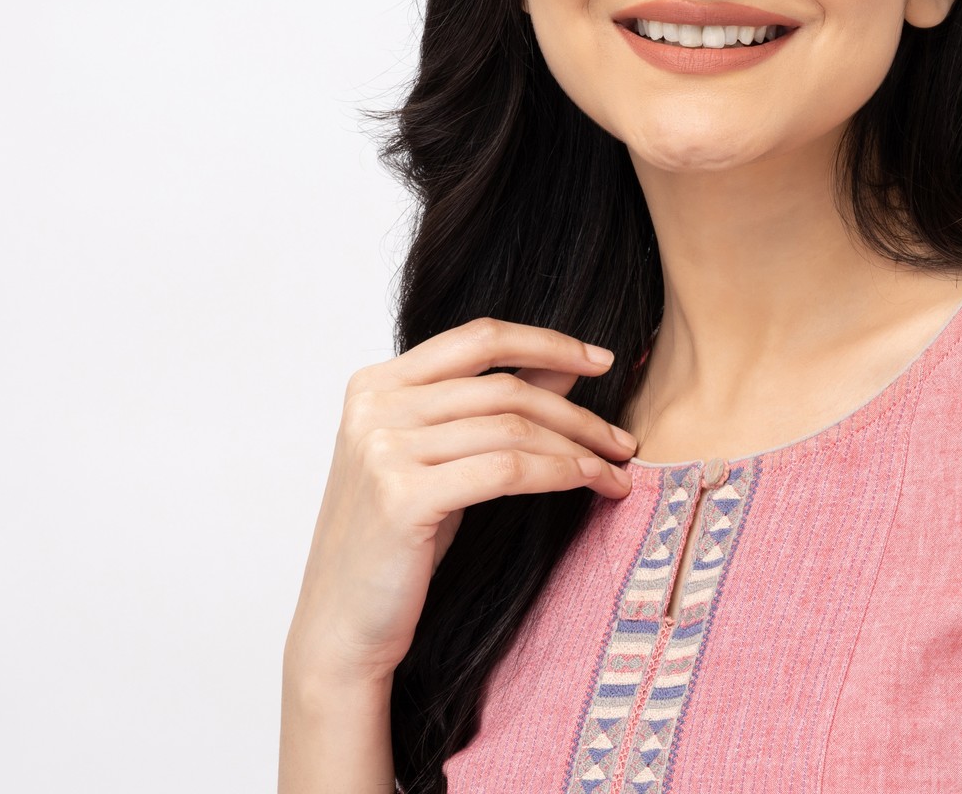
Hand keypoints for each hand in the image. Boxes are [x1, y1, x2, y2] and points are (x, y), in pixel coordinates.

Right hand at [283, 317, 638, 688]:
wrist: (340, 625)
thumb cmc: (393, 545)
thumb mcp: (438, 463)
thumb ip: (487, 410)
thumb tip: (564, 369)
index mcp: (375, 384)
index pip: (476, 337)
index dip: (546, 343)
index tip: (601, 361)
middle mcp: (375, 406)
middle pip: (503, 387)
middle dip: (576, 411)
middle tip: (622, 439)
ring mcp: (384, 448)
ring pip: (512, 427)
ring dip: (578, 447)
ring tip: (615, 470)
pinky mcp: (403, 495)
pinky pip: (508, 470)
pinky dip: (560, 473)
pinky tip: (590, 484)